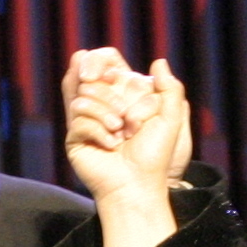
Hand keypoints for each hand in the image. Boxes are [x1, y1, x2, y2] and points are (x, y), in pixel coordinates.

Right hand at [62, 50, 192, 203]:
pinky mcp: (75, 138)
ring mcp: (86, 120)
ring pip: (82, 99)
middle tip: (124, 120)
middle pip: (89, 78)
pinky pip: (78, 121)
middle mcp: (102, 103)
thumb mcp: (171, 119)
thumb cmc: (155, 155)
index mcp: (123, 93)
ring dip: (104, 115)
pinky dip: (97, 131)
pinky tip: (109, 145)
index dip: (98, 61)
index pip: (103, 61)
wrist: (138, 184)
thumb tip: (158, 62)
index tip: (105, 75)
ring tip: (119, 135)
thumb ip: (170, 88)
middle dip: (108, 96)